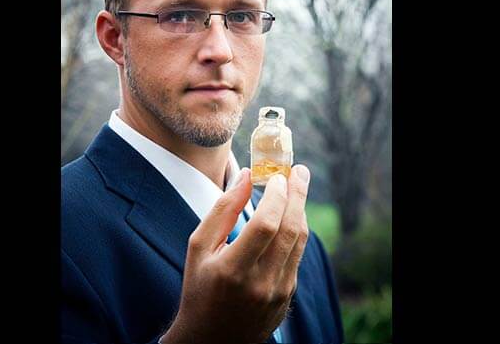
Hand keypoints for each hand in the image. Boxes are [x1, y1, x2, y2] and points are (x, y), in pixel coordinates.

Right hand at [160, 165, 310, 343]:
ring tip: (298, 186)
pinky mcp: (288, 297)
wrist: (211, 338)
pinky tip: (290, 215)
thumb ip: (222, 210)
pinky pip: (297, 256)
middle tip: (299, 171)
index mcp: (232, 270)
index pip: (266, 225)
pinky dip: (296, 231)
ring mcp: (278, 292)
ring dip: (301, 210)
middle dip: (298, 194)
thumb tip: (246, 176)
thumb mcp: (199, 248)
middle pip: (290, 230)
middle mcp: (260, 283)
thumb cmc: (199, 288)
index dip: (276, 196)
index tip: (277, 175)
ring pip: (299, 242)